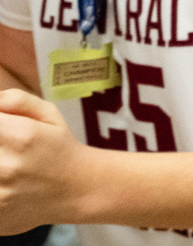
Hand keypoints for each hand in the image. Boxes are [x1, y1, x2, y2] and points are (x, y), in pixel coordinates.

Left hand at [0, 90, 83, 233]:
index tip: (2, 130)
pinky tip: (5, 183)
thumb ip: (14, 100)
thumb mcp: (48, 113)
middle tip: (5, 147)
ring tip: (6, 163)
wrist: (79, 189)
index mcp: (21, 137)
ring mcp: (0, 196)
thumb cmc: (60, 147)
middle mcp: (6, 167)